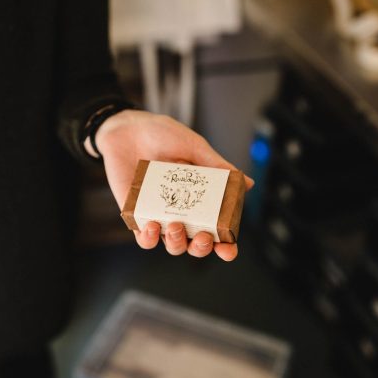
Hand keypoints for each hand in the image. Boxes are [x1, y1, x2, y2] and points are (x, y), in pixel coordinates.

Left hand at [91, 109, 253, 260]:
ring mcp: (159, 216)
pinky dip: (149, 239)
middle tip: (203, 236)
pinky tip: (153, 226)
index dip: (225, 245)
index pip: (217, 230)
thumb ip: (218, 167)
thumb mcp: (195, 148)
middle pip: (196, 244)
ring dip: (178, 243)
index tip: (229, 250)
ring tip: (176, 226)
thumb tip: (248, 184)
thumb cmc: (164, 135)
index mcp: (201, 199)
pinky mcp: (137, 216)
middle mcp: (183, 212)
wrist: (129, 127)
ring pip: (173, 245)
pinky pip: (144, 238)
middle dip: (202, 248)